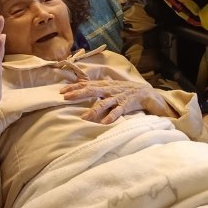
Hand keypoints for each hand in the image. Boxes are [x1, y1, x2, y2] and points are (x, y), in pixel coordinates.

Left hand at [60, 79, 175, 124]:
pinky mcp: (126, 105)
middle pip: (91, 90)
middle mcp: (109, 90)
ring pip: (103, 104)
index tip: (61, 92)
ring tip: (84, 117)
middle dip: (78, 94)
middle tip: (66, 98)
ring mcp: (117, 98)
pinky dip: (111, 117)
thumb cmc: (126, 90)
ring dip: (93, 110)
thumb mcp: (111, 86)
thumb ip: (98, 86)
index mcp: (105, 85)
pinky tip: (104, 123)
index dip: (74, 87)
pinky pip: (117, 112)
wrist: (146, 93)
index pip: (87, 84)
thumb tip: (83, 84)